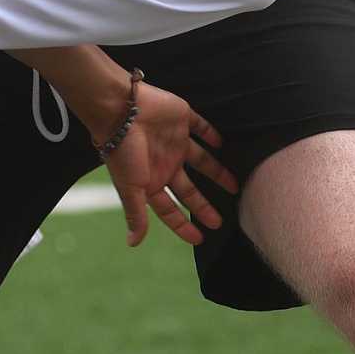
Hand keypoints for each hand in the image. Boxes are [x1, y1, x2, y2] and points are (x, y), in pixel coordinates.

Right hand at [104, 82, 238, 247]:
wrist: (119, 109)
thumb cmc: (122, 151)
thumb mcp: (130, 187)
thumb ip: (136, 215)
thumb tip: (133, 244)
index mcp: (151, 181)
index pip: (170, 208)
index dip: (183, 225)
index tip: (200, 239)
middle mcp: (164, 163)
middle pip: (188, 190)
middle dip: (203, 206)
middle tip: (220, 222)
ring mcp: (174, 141)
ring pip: (201, 161)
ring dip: (217, 173)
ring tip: (235, 186)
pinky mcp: (181, 119)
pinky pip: (202, 128)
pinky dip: (212, 135)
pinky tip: (222, 143)